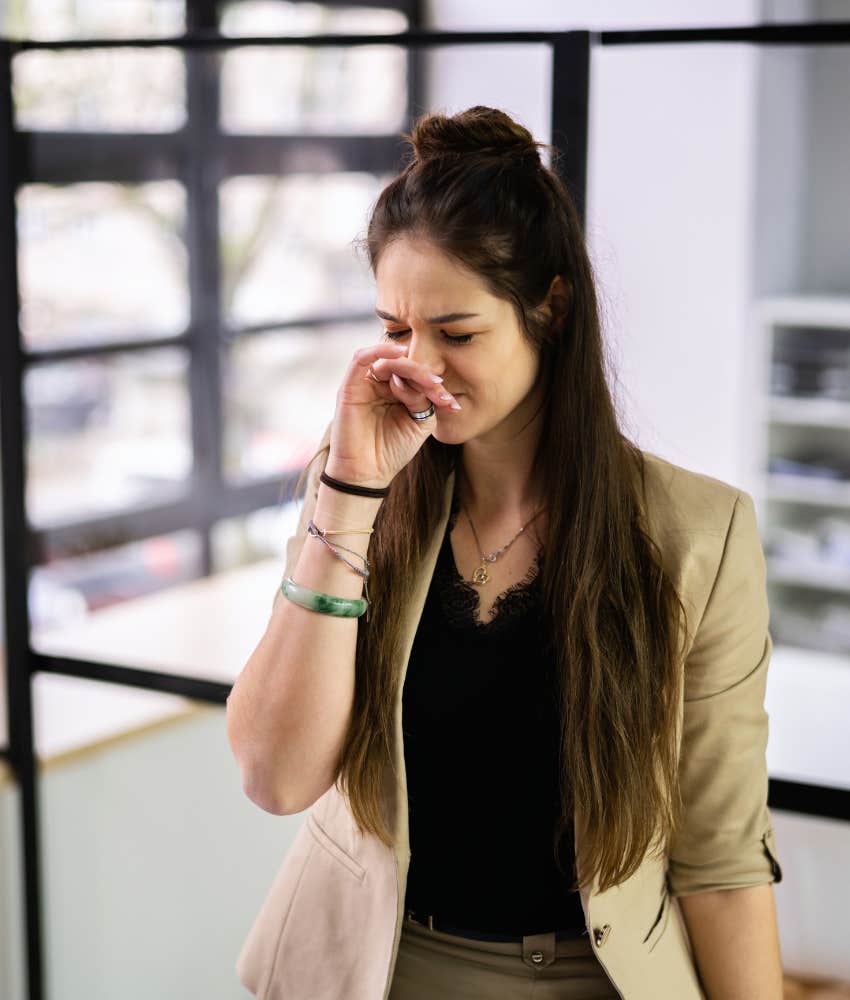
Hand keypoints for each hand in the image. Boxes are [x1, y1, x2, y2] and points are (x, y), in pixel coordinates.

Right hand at [325, 341, 461, 487]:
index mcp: (395, 393)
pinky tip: (401, 354)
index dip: (434, 385)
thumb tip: (420, 380)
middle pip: (402, 365)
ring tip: (428, 380)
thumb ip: (423, 400)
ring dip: (410, 366)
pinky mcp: (350, 386)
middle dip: (425, 375)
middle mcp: (379, 386)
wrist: (367, 474)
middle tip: (439, 388)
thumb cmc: (391, 451)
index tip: (451, 403)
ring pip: (387, 360)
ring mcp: (364, 384)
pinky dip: (381, 351)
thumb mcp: (419, 423)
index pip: (415, 377)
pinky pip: (362, 358)